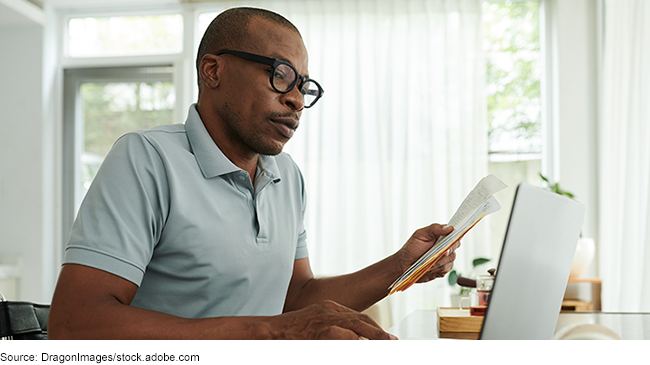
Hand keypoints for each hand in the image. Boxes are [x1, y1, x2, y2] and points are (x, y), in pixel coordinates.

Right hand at [267, 300, 396, 339]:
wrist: (269, 331)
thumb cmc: (291, 332)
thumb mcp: (316, 327)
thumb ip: (335, 331)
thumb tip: (356, 340)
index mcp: (330, 307)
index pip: (359, 317)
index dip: (375, 329)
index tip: (387, 338)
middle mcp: (330, 309)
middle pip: (362, 319)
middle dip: (379, 332)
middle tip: (393, 342)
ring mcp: (324, 317)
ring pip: (356, 324)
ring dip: (374, 335)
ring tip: (387, 343)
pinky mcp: (318, 328)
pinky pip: (339, 332)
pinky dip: (353, 338)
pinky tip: (362, 343)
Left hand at [394, 224, 459, 282]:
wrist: (404, 265)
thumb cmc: (411, 248)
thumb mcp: (420, 235)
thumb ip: (434, 229)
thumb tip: (449, 228)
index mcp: (441, 235)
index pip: (454, 233)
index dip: (455, 236)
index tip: (450, 240)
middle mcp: (446, 245)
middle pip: (455, 246)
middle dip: (446, 250)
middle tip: (438, 252)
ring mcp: (445, 257)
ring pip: (451, 258)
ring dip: (439, 260)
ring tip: (428, 260)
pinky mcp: (443, 268)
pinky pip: (446, 268)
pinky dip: (438, 268)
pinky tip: (430, 267)